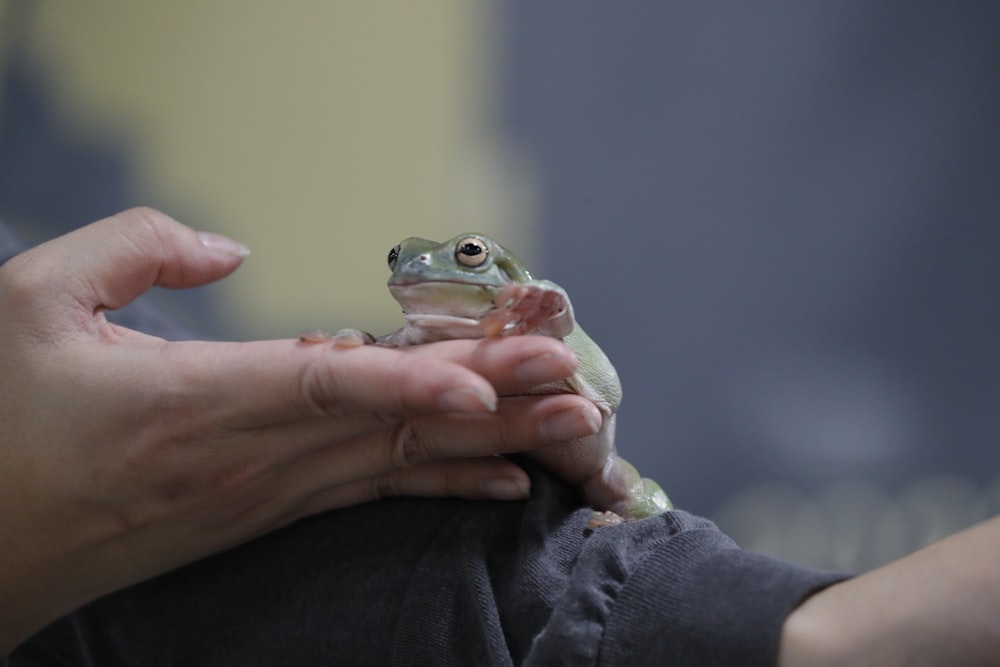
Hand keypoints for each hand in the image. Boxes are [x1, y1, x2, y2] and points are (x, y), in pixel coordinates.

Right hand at [0, 208, 602, 649]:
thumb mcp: (28, 298)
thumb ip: (137, 249)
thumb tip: (232, 251)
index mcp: (193, 403)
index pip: (325, 391)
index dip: (410, 388)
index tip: (488, 385)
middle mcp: (246, 460)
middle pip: (391, 427)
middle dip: (492, 403)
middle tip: (575, 383)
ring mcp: (263, 496)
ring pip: (397, 465)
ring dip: (490, 445)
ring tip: (570, 430)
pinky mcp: (264, 515)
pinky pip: (371, 496)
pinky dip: (442, 486)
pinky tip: (504, 483)